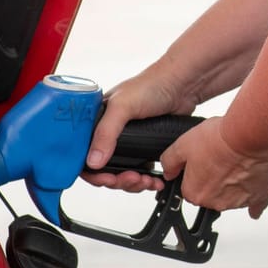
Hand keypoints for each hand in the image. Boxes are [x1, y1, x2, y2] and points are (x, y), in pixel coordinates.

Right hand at [79, 68, 193, 193]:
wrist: (183, 85)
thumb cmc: (152, 84)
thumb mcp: (122, 106)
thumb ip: (106, 133)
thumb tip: (93, 161)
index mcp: (97, 122)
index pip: (84, 154)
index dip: (93, 172)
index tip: (107, 179)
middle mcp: (110, 133)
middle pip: (103, 169)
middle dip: (117, 180)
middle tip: (131, 179)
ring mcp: (127, 141)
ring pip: (122, 173)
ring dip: (132, 183)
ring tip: (145, 180)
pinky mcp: (144, 147)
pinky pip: (139, 171)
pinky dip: (146, 180)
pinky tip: (154, 179)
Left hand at [161, 116, 267, 218]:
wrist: (250, 135)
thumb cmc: (220, 139)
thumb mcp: (183, 144)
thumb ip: (170, 161)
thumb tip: (168, 171)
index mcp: (195, 192)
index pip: (189, 188)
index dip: (195, 173)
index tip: (202, 162)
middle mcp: (216, 202)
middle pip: (211, 194)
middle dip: (214, 179)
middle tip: (219, 158)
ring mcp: (238, 202)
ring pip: (232, 196)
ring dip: (233, 183)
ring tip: (236, 161)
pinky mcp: (259, 197)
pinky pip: (255, 204)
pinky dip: (254, 197)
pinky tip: (253, 188)